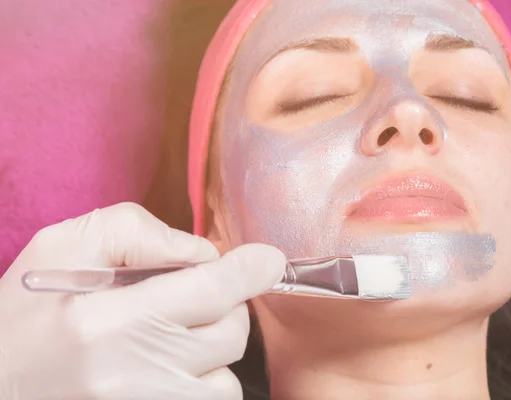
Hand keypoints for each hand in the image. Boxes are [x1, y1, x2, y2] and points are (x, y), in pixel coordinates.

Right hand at [0, 203, 284, 399]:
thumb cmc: (20, 315)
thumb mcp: (61, 247)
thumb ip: (135, 232)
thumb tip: (201, 253)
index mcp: (106, 320)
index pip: (212, 289)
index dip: (251, 270)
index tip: (268, 260)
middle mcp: (131, 374)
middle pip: (230, 333)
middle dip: (229, 305)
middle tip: (200, 295)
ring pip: (228, 379)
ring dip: (218, 351)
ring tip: (179, 336)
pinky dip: (205, 382)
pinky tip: (174, 366)